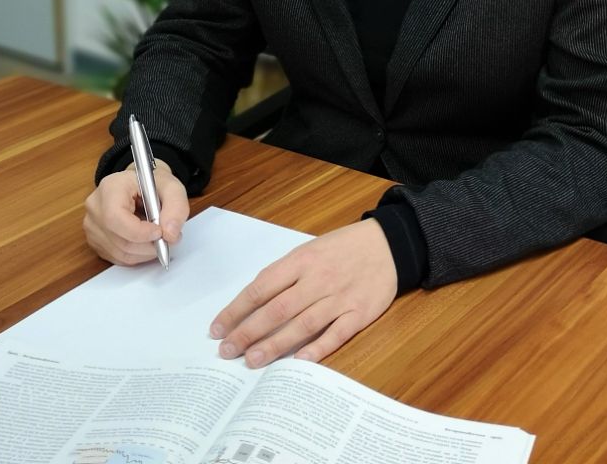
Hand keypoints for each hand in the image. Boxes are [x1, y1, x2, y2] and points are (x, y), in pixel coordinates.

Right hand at [83, 160, 188, 265]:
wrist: (140, 187)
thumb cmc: (152, 185)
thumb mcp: (172, 187)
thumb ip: (176, 207)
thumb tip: (170, 234)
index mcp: (110, 188)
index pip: (115, 217)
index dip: (139, 232)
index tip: (159, 232)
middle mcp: (96, 207)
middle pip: (119, 239)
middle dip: (148, 245)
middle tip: (167, 238)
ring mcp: (93, 226)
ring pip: (120, 253)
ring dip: (145, 252)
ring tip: (158, 237)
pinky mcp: (96, 241)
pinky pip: (118, 258)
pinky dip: (137, 255)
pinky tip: (145, 241)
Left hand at [209, 219, 396, 367]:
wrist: (388, 243)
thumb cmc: (342, 247)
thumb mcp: (309, 249)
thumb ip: (285, 273)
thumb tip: (254, 300)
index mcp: (301, 260)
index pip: (261, 287)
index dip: (237, 309)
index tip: (218, 328)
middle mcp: (317, 279)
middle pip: (276, 309)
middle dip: (248, 331)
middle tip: (227, 351)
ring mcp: (339, 297)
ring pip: (301, 324)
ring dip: (274, 345)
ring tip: (252, 360)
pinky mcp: (359, 313)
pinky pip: (335, 334)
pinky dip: (317, 349)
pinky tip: (298, 362)